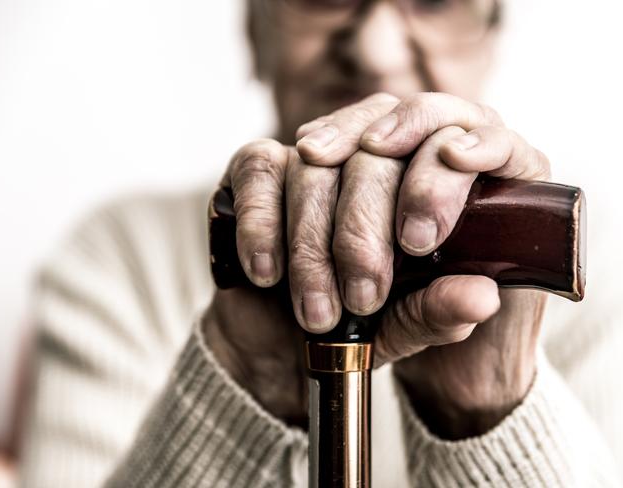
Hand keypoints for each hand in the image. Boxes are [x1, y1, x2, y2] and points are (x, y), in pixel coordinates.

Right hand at [296, 92, 550, 437]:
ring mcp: (320, 151)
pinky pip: (260, 167)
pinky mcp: (263, 164)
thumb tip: (480, 297)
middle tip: (363, 296)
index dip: (439, 179)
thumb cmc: (364, 325)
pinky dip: (263, 223)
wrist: (291, 341)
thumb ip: (440, 309)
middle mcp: (386, 148)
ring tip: (319, 311)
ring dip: (313, 244)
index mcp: (445, 178)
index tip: (418, 237)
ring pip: (317, 163)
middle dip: (365, 230)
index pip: (461, 136)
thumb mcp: (408, 326)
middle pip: (379, 151)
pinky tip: (268, 272)